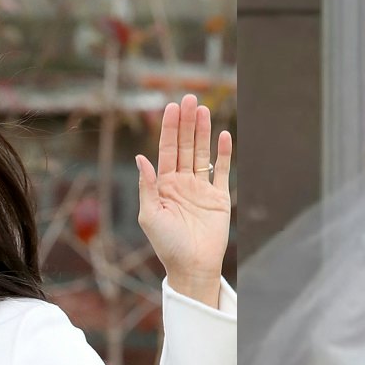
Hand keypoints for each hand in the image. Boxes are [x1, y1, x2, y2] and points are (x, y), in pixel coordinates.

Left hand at [135, 94, 232, 306]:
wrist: (192, 266)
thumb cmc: (166, 245)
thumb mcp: (149, 215)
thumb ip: (147, 186)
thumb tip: (141, 158)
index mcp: (163, 185)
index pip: (166, 150)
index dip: (169, 128)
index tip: (170, 107)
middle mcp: (182, 183)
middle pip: (185, 146)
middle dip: (186, 122)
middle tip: (189, 98)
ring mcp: (201, 189)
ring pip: (202, 153)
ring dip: (203, 131)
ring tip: (203, 109)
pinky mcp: (219, 198)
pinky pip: (222, 171)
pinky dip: (223, 153)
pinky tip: (223, 135)